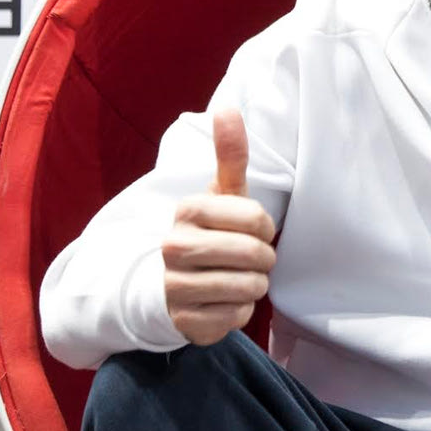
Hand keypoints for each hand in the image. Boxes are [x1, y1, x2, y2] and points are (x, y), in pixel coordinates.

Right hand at [161, 109, 276, 345]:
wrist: (165, 284)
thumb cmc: (207, 231)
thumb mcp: (220, 193)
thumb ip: (229, 154)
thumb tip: (227, 107)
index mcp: (187, 211)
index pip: (257, 219)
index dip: (265, 227)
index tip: (254, 230)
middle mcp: (174, 248)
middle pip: (254, 255)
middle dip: (263, 259)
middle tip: (252, 258)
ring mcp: (175, 287)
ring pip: (248, 288)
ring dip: (254, 285)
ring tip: (239, 278)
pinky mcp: (184, 323)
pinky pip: (236, 317)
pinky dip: (240, 311)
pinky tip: (224, 301)